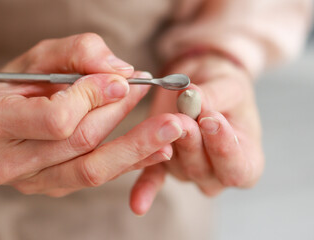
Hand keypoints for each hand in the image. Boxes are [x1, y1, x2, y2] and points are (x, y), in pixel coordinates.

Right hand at [0, 33, 185, 196]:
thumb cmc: (14, 85)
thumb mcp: (39, 57)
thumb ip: (78, 54)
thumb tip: (121, 73)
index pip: (57, 118)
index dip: (94, 98)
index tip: (121, 81)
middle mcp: (9, 162)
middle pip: (81, 143)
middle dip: (122, 114)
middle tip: (150, 92)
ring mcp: (34, 181)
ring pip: (94, 169)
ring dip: (137, 145)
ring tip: (170, 128)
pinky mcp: (56, 186)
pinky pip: (98, 178)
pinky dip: (131, 163)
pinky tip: (159, 151)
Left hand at [130, 54, 264, 214]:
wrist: (202, 87)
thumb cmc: (224, 89)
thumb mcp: (228, 85)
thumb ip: (214, 95)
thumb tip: (194, 98)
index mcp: (246, 159)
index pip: (239, 168)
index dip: (224, 148)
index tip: (211, 121)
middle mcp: (217, 173)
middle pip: (203, 170)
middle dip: (192, 144)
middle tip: (184, 120)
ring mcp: (188, 171)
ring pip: (177, 167)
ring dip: (169, 146)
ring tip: (167, 121)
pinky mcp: (163, 164)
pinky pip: (154, 179)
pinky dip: (145, 188)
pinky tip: (138, 203)